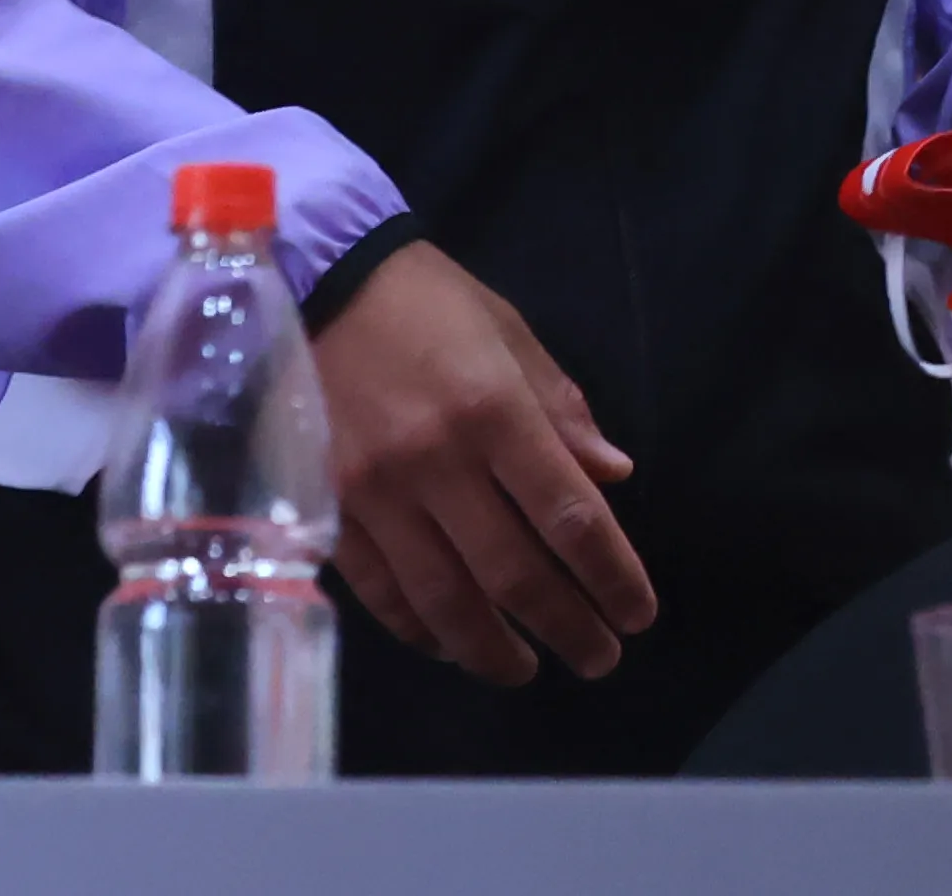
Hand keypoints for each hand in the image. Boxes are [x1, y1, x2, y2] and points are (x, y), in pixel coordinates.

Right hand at [313, 238, 654, 686]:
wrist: (313, 282)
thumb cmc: (426, 303)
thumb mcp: (509, 335)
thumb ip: (562, 412)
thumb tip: (613, 476)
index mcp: (495, 411)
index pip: (570, 516)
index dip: (611, 575)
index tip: (638, 614)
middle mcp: (436, 462)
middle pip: (513, 573)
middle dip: (566, 626)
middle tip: (600, 658)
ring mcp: (375, 494)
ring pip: (443, 600)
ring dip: (493, 649)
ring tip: (528, 668)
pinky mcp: (327, 511)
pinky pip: (380, 593)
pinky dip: (421, 629)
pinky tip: (451, 644)